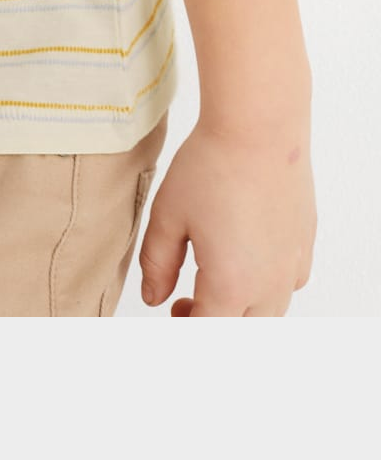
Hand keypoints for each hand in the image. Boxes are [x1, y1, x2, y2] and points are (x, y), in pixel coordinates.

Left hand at [138, 115, 315, 315]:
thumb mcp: (168, 215)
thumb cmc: (210, 166)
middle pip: (242, 332)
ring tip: (213, 277)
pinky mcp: (304, 243)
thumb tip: (155, 298)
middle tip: (186, 301)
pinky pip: (288, 284)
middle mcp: (269, 285)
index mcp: (231, 286)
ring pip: (268, 313)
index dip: (184, 328)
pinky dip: (266, 286)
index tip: (171, 311)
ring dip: (240, 309)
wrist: (258, 126)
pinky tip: (246, 256)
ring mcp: (292, 265)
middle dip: (212, 324)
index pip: (208, 333)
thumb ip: (157, 264)